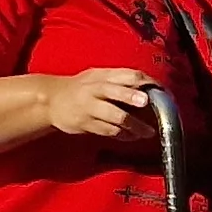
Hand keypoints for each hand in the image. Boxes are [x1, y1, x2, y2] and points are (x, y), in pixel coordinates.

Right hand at [47, 67, 161, 138]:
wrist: (50, 100)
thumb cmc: (82, 88)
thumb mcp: (99, 77)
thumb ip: (122, 80)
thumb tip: (153, 87)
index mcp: (101, 76)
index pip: (126, 74)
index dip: (145, 81)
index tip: (161, 90)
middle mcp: (94, 89)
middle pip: (113, 91)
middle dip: (129, 95)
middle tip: (146, 101)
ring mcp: (88, 107)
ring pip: (113, 116)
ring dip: (134, 125)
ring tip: (148, 132)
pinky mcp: (84, 124)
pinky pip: (108, 131)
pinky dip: (123, 135)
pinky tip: (133, 136)